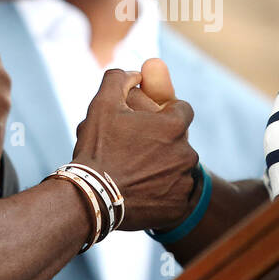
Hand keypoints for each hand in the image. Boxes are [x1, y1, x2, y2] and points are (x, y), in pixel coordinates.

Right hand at [72, 63, 197, 232]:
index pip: (182, 111)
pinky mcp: (179, 207)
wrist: (92, 197)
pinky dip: (163, 194)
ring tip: (137, 174)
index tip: (149, 124)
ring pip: (179, 168)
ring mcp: (184, 182)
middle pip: (180, 141)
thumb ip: (119, 79)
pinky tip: (142, 193)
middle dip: (164, 143)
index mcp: (174, 126)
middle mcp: (186, 153)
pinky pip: (176, 195)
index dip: (166, 114)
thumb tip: (135, 72)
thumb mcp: (102, 104)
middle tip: (136, 152)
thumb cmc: (98, 149)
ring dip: (165, 168)